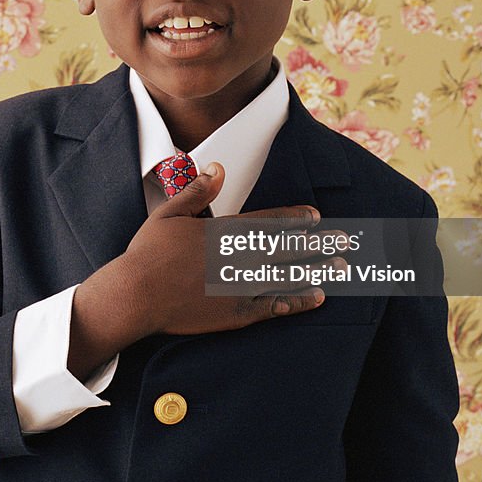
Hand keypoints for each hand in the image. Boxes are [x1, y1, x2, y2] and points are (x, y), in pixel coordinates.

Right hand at [68, 163, 346, 380]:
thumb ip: (197, 190)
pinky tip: (316, 298)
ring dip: (315, 270)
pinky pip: (273, 306)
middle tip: (345, 240)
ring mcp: (238, 285)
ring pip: (286, 276)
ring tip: (340, 268)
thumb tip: (219, 168)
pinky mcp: (234, 313)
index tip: (316, 217)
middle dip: (318, 242)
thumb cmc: (148, 252)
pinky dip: (296, 301)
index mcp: (223, 231)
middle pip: (286, 248)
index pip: (268, 222)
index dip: (295, 219)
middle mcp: (238, 257)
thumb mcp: (169, 212)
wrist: (136, 295)